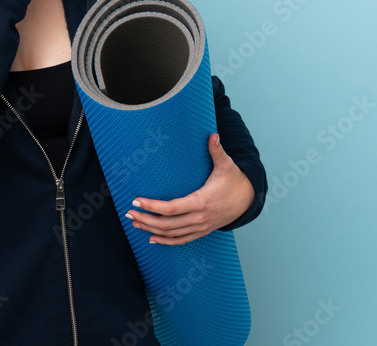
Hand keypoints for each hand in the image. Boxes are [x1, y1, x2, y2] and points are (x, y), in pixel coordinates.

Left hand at [124, 133, 254, 244]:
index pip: (171, 209)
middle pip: (166, 224)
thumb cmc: (234, 181)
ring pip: (171, 234)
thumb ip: (217, 151)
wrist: (248, 200)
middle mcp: (199, 218)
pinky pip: (181, 240)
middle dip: (146, 219)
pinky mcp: (202, 231)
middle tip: (129, 212)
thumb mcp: (227, 165)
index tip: (136, 200)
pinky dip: (166, 242)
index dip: (152, 206)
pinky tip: (152, 239)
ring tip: (135, 223)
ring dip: (151, 230)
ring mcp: (200, 227)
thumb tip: (213, 135)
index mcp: (201, 202)